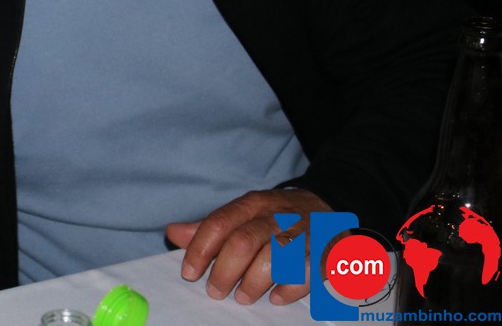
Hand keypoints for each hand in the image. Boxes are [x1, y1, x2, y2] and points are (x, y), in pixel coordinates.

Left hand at [165, 188, 330, 305]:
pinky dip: (290, 288)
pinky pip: (307, 272)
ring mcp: (302, 233)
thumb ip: (209, 228)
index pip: (219, 223)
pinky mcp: (325, 252)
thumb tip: (173, 233)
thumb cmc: (275, 217)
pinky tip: (276, 298)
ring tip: (243, 297)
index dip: (200, 249)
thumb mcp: (242, 214)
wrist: (328, 207)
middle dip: (225, 270)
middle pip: (244, 242)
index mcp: (252, 204)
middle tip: (215, 291)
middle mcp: (276, 216)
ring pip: (275, 257)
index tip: (189, 273)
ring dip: (254, 281)